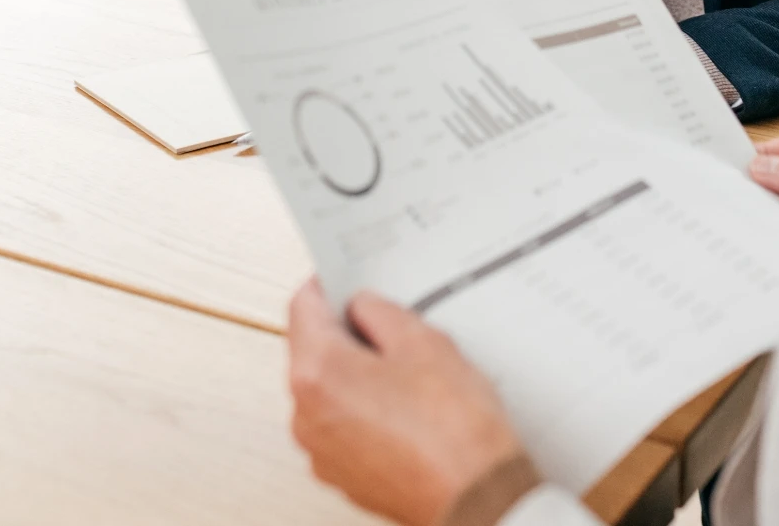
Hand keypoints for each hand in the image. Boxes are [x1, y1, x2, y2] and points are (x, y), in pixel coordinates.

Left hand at [288, 279, 526, 525]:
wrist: (476, 497)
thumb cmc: (453, 428)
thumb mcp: (422, 341)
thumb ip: (379, 312)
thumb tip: (362, 307)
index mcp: (317, 373)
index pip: (303, 306)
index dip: (327, 285)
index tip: (344, 280)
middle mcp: (306, 414)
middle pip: (312, 351)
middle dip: (346, 333)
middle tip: (391, 327)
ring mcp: (320, 450)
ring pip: (328, 390)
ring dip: (357, 374)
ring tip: (409, 374)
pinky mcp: (341, 474)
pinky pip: (341, 425)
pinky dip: (364, 410)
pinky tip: (407, 408)